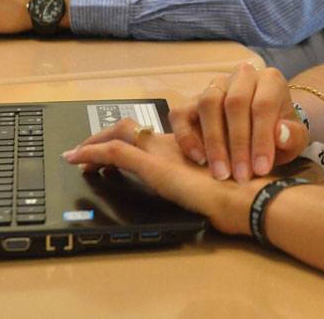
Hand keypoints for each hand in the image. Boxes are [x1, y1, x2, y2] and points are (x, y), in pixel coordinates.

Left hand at [63, 119, 262, 235]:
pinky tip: (77, 159)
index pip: (147, 131)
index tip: (108, 147)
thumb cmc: (239, 191)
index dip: (125, 135)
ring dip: (94, 144)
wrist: (247, 195)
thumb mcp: (217, 177)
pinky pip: (117, 153)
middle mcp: (170, 143)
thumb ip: (203, 174)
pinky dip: (94, 153)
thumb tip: (199, 184)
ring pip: (119, 135)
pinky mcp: (155, 165)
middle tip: (84, 149)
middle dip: (103, 136)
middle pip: (129, 128)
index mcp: (184, 145)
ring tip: (76, 155)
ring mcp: (162, 152)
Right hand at [169, 63, 308, 182]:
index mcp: (269, 80)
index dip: (262, 138)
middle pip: (235, 102)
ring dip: (214, 141)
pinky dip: (186, 137)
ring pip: (208, 103)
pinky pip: (181, 114)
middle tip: (241, 176)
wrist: (261, 129)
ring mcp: (214, 86)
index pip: (263, 104)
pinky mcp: (191, 101)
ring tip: (221, 173)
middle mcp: (241, 76)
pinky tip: (199, 160)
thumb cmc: (279, 134)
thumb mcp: (294, 139)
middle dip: (238, 143)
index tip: (262, 170)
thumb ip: (293, 136)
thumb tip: (280, 133)